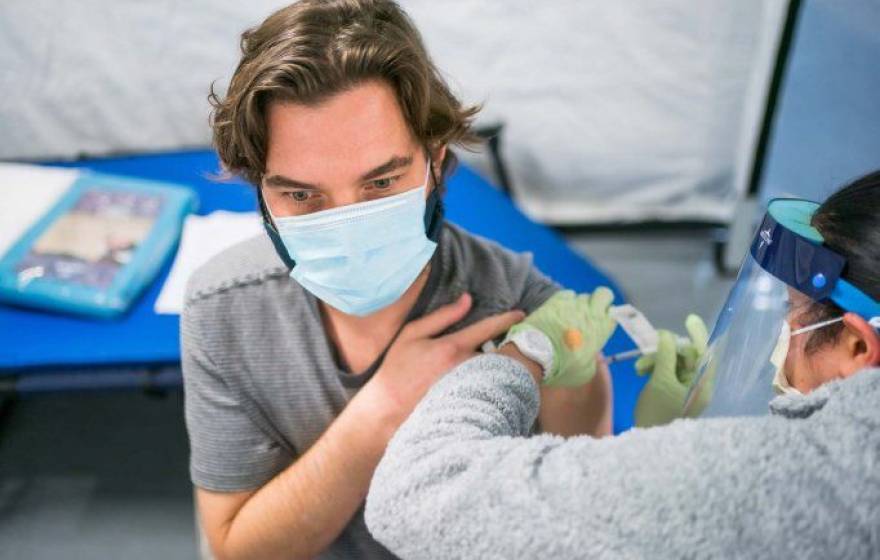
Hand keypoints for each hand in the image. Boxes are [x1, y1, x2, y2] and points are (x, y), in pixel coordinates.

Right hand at [364, 293, 524, 427]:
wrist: (388, 409)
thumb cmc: (396, 370)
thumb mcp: (412, 334)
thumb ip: (441, 317)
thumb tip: (467, 300)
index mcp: (452, 348)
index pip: (487, 328)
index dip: (507, 319)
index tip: (521, 313)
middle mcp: (465, 368)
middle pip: (497, 352)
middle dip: (504, 347)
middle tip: (509, 343)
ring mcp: (468, 388)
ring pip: (493, 371)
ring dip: (497, 365)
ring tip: (498, 364)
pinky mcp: (468, 403)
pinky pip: (487, 387)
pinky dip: (490, 382)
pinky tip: (485, 383)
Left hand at [505, 288, 615, 386]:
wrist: (535, 355)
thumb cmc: (560, 367)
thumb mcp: (585, 371)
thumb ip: (592, 359)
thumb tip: (590, 354)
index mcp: (601, 329)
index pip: (615, 312)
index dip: (609, 316)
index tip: (603, 321)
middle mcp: (590, 312)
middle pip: (604, 294)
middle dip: (600, 300)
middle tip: (592, 311)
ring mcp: (572, 304)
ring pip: (582, 295)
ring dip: (578, 303)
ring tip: (569, 317)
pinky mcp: (555, 300)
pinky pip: (566, 294)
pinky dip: (564, 300)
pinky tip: (558, 311)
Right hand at [633, 314, 709, 427]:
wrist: (647, 440)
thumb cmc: (656, 412)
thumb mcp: (660, 381)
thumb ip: (666, 355)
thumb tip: (667, 334)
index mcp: (702, 384)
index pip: (705, 353)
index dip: (698, 335)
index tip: (688, 319)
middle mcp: (698, 384)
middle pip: (687, 356)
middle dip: (665, 351)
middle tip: (646, 351)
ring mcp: (685, 388)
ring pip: (674, 361)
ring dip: (655, 359)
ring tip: (639, 367)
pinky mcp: (673, 390)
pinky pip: (667, 370)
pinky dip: (654, 367)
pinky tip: (640, 371)